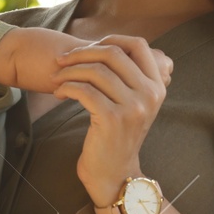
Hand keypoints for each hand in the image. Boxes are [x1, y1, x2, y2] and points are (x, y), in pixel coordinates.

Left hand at [53, 36, 168, 206]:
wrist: (115, 174)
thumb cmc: (116, 136)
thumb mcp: (132, 104)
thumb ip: (127, 77)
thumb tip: (105, 45)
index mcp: (157, 85)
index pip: (137, 45)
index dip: (109, 39)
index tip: (86, 50)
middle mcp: (150, 94)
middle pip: (113, 53)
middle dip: (81, 53)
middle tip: (62, 61)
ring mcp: (133, 107)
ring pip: (96, 71)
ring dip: (69, 71)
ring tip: (57, 80)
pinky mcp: (112, 119)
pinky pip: (84, 90)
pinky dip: (66, 88)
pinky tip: (59, 94)